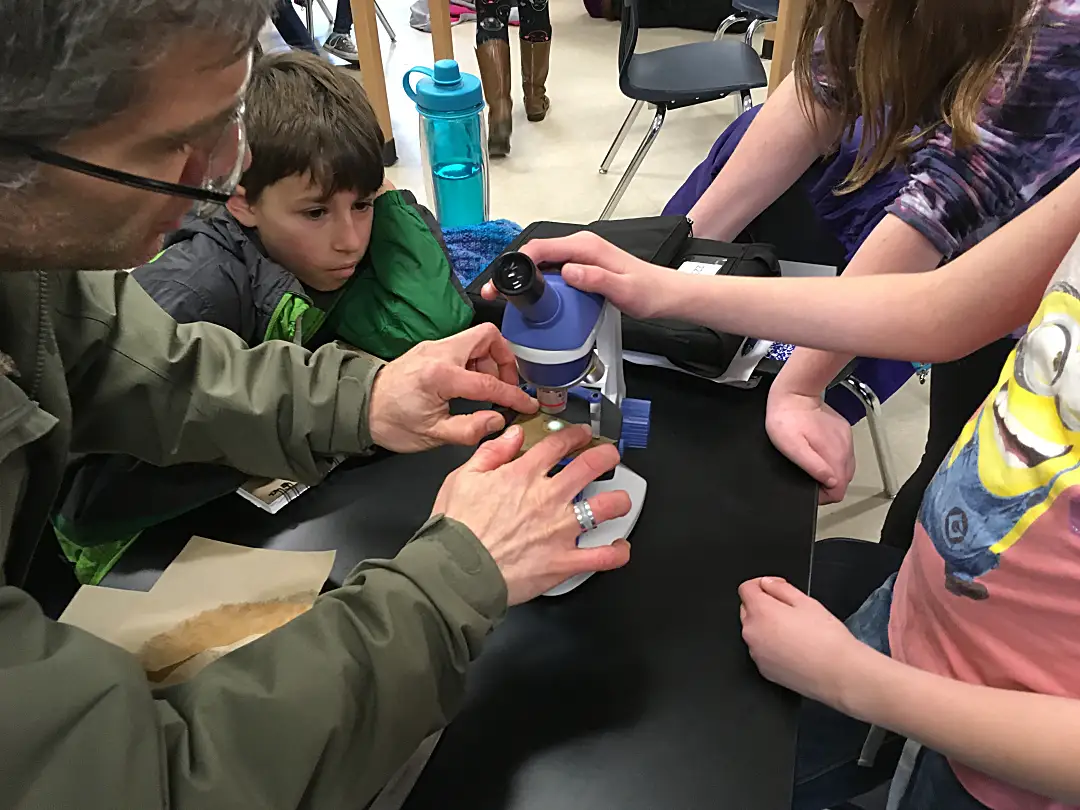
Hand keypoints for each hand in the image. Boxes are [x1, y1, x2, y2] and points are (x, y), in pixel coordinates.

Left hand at [369, 323, 537, 452]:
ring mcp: (433, 348)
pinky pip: (462, 347)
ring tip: (487, 389)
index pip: (489, 382)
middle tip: (506, 385)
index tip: (527, 405)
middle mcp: (438, 353)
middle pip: (487, 336)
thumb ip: (469, 429)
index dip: (514, 396)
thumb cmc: (390, 421)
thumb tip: (497, 421)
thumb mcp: (432, 435)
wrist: (359, 408)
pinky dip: (474, 361)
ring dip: (489, 361)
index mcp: (440, 375)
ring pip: (476, 339)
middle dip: (505, 359)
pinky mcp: (430, 350)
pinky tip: (470, 385)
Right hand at [432, 423, 632, 604]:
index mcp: (523, 476)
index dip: (575, 434)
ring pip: (607, 507)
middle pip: (591, 466)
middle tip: (610, 455)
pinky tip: (619, 548)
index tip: (581, 435)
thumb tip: (512, 435)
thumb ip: (491, 452)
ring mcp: (560, 530)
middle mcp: (547, 498)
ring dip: (619, 501)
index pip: (558, 444)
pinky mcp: (564, 561)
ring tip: (619, 500)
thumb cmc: (456, 529)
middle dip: (607, 455)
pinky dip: (617, 553)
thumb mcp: (462, 478)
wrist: (455, 571)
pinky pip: (603, 558)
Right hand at [480, 232, 677, 319]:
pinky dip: (539, 283)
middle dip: (513, 272)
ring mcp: (580, 256)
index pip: (540, 247)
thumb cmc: (648, 291)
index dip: (516, 263)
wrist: (666, 294)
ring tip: (509, 299)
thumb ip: (596, 279)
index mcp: (586, 246)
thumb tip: (569, 272)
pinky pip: (553, 271)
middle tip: (497, 294)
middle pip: (536, 254)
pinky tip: (534, 299)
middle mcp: (581, 246)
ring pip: (542, 263)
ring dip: (524, 279)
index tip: (502, 281)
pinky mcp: (582, 266)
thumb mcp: (623, 290)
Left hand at [739, 576, 873, 708]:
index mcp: (761, 612)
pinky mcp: (763, 669)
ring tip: (794, 631)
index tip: (776, 587)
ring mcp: (756, 653)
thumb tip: (767, 584)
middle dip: (763, 604)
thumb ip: (781, 588)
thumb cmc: (826, 639)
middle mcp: (752, 633)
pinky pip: (761, 650)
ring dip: (766, 626)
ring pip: (754, 631)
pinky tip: (793, 648)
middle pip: (747, 609)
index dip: (761, 584)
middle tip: (789, 609)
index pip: (746, 589)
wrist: (838, 674)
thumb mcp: (807, 602)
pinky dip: (771, 645)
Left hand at [766, 385, 854, 503]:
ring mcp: (846, 440)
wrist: (794, 393)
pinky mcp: (843, 432)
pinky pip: (842, 453)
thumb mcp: (792, 447)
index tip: (811, 490)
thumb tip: (830, 482)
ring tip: (813, 463)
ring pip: (844, 468)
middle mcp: (845, 449)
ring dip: (831, 471)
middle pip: (843, 481)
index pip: (840, 491)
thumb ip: (814, 466)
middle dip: (828, 484)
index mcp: (835, 456)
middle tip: (810, 477)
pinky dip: (832, 458)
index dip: (824, 496)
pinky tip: (818, 450)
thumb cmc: (787, 419)